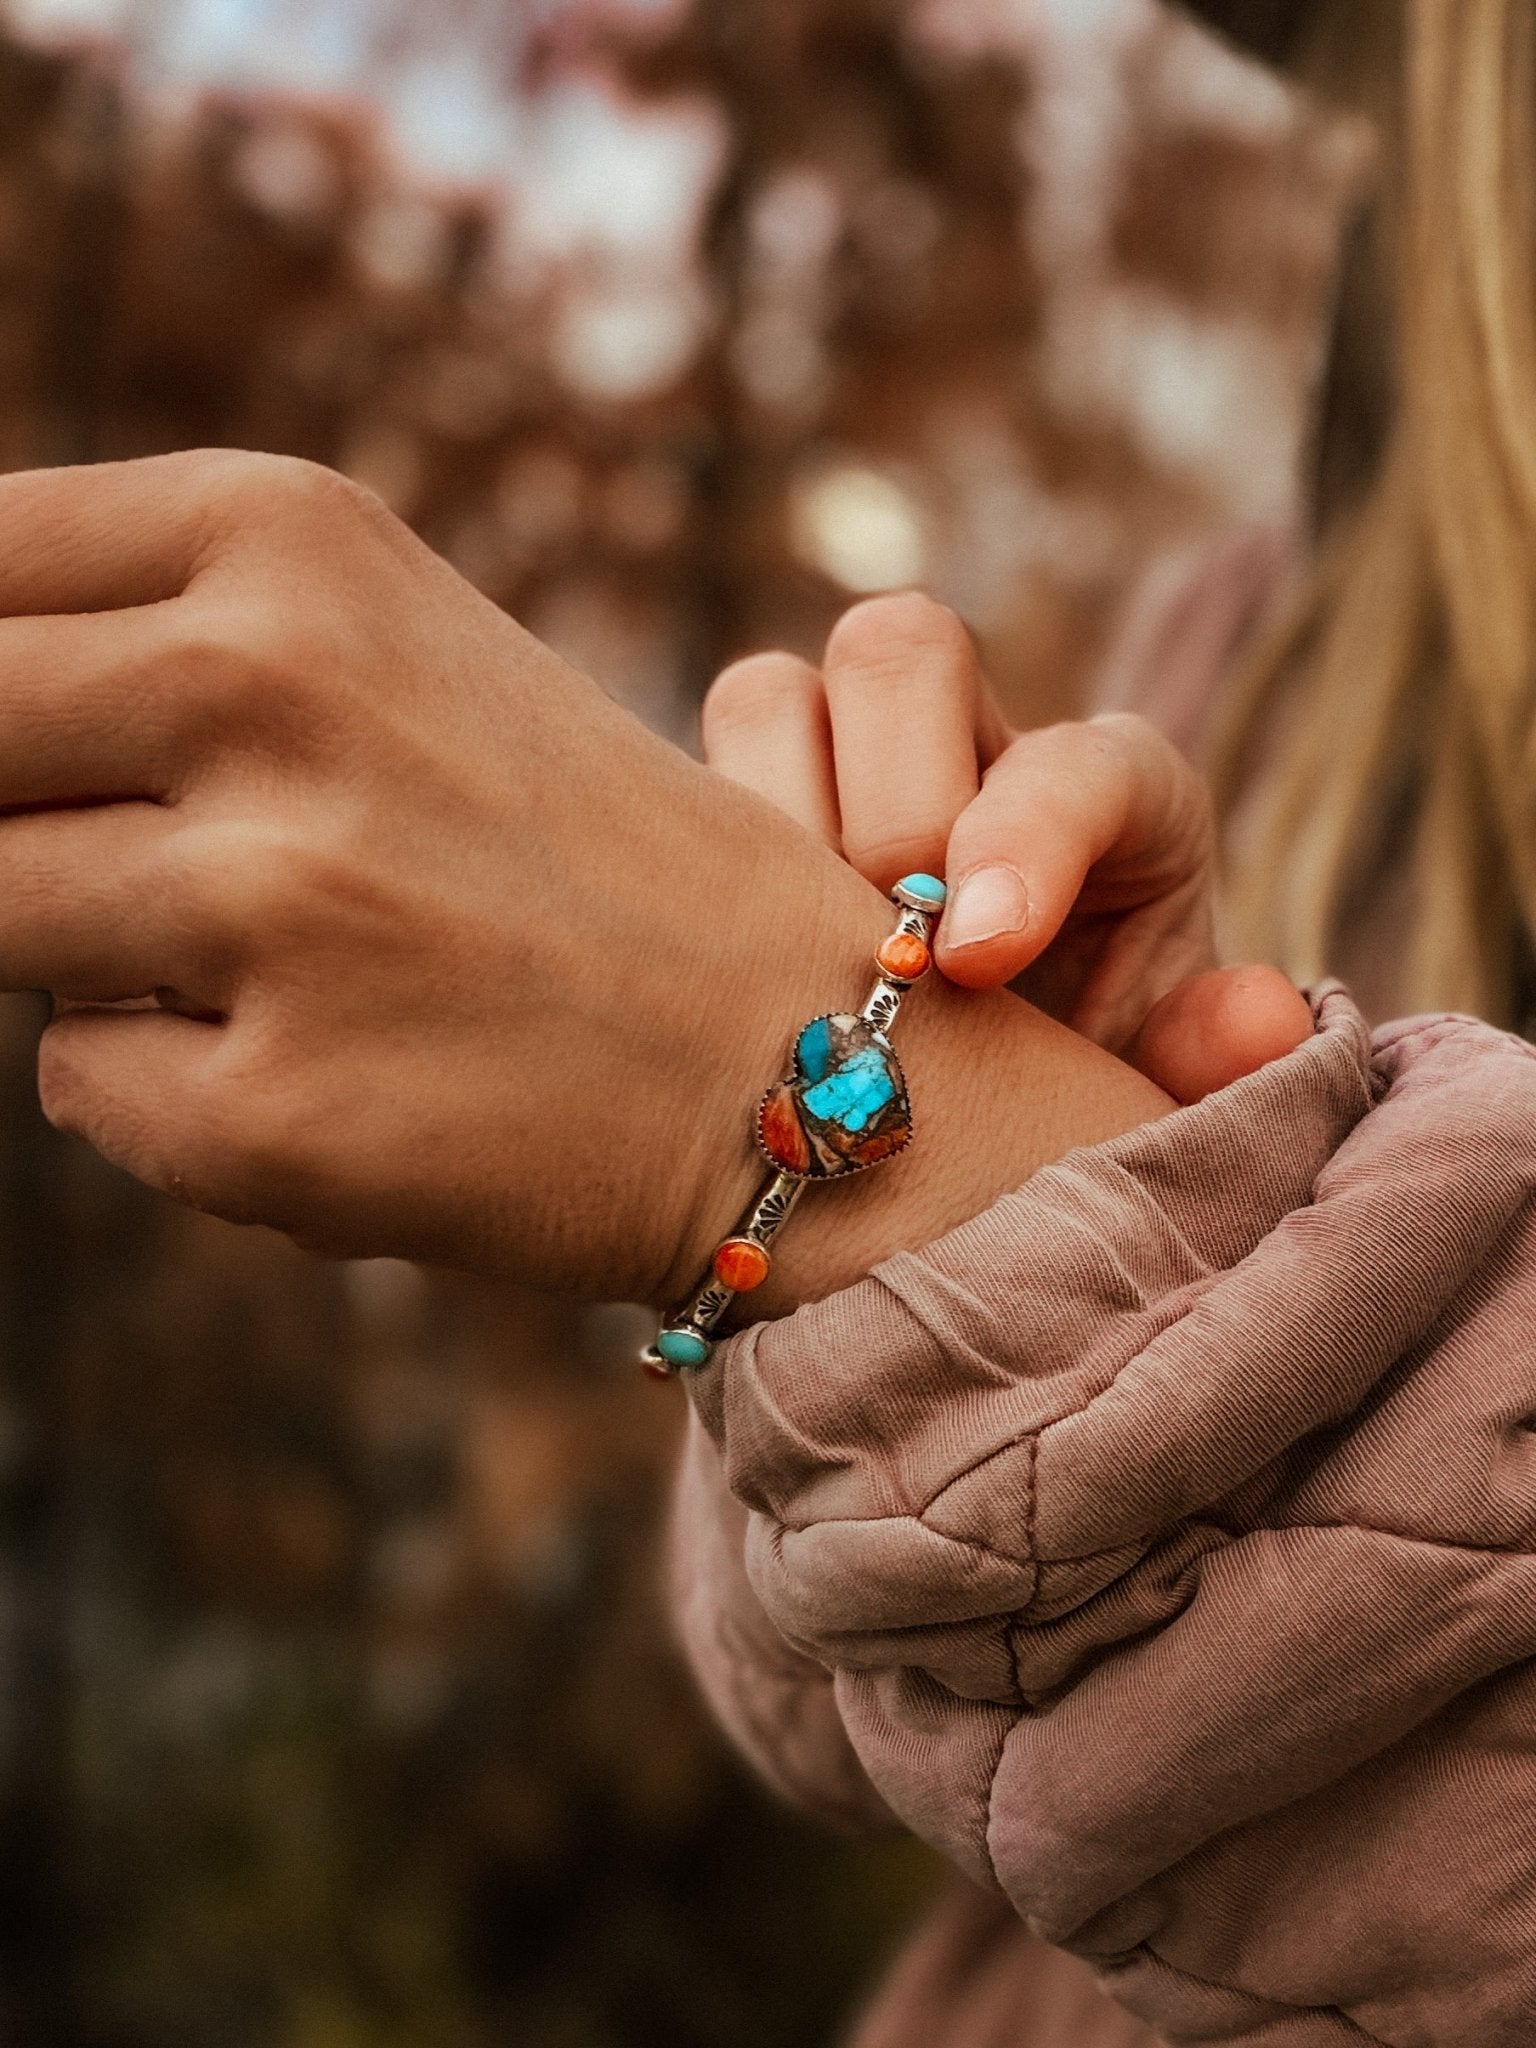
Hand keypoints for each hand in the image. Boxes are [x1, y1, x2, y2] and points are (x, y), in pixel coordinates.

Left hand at [0, 455, 1166, 1310]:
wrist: (791, 1052)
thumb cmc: (568, 851)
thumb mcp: (374, 653)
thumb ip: (143, 639)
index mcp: (293, 534)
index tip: (45, 743)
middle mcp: (272, 687)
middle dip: (22, 815)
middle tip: (173, 864)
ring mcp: (272, 905)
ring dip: (92, 951)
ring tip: (285, 961)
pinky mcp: (269, 1111)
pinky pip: (84, 1082)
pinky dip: (173, 1085)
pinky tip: (344, 1068)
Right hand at [702, 593, 1310, 1103]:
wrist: (964, 1127)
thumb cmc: (1069, 1099)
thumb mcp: (1152, 1096)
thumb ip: (1213, 1066)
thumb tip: (1257, 1023)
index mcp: (1111, 803)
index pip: (1078, 761)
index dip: (1025, 839)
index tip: (975, 959)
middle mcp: (973, 751)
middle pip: (902, 650)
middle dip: (890, 809)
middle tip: (888, 962)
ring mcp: (843, 770)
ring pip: (769, 694)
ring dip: (768, 822)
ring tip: (788, 973)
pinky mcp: (735, 816)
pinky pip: (671, 781)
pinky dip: (683, 863)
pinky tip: (709, 982)